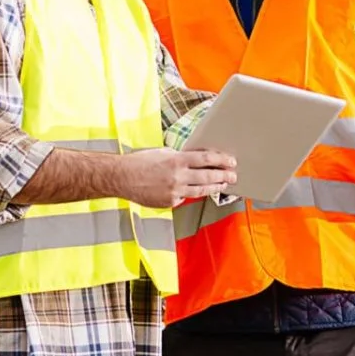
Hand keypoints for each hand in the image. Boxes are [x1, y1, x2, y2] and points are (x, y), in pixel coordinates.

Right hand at [119, 148, 236, 207]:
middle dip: (223, 176)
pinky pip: (184, 198)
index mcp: (177, 160)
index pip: (206, 159)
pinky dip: (189, 194)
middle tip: (233, 176)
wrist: (121, 177)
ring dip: (214, 187)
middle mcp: (178, 176)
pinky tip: (194, 192)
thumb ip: (180, 157)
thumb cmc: (140, 162)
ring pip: (200, 191)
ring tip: (222, 185)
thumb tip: (196, 159)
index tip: (231, 161)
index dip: (221, 160)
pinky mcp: (169, 202)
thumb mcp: (162, 152)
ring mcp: (174, 192)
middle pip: (208, 176)